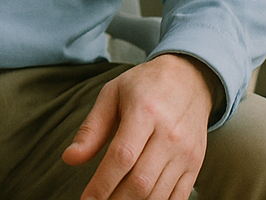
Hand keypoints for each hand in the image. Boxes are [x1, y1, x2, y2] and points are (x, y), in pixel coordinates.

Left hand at [62, 54, 213, 199]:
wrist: (190, 78)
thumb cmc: (145, 86)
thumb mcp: (112, 95)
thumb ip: (91, 128)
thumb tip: (70, 158)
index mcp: (145, 111)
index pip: (122, 156)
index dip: (102, 183)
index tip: (87, 199)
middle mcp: (169, 134)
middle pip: (141, 181)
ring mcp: (186, 151)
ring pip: (158, 194)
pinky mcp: (196, 163)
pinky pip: (178, 197)